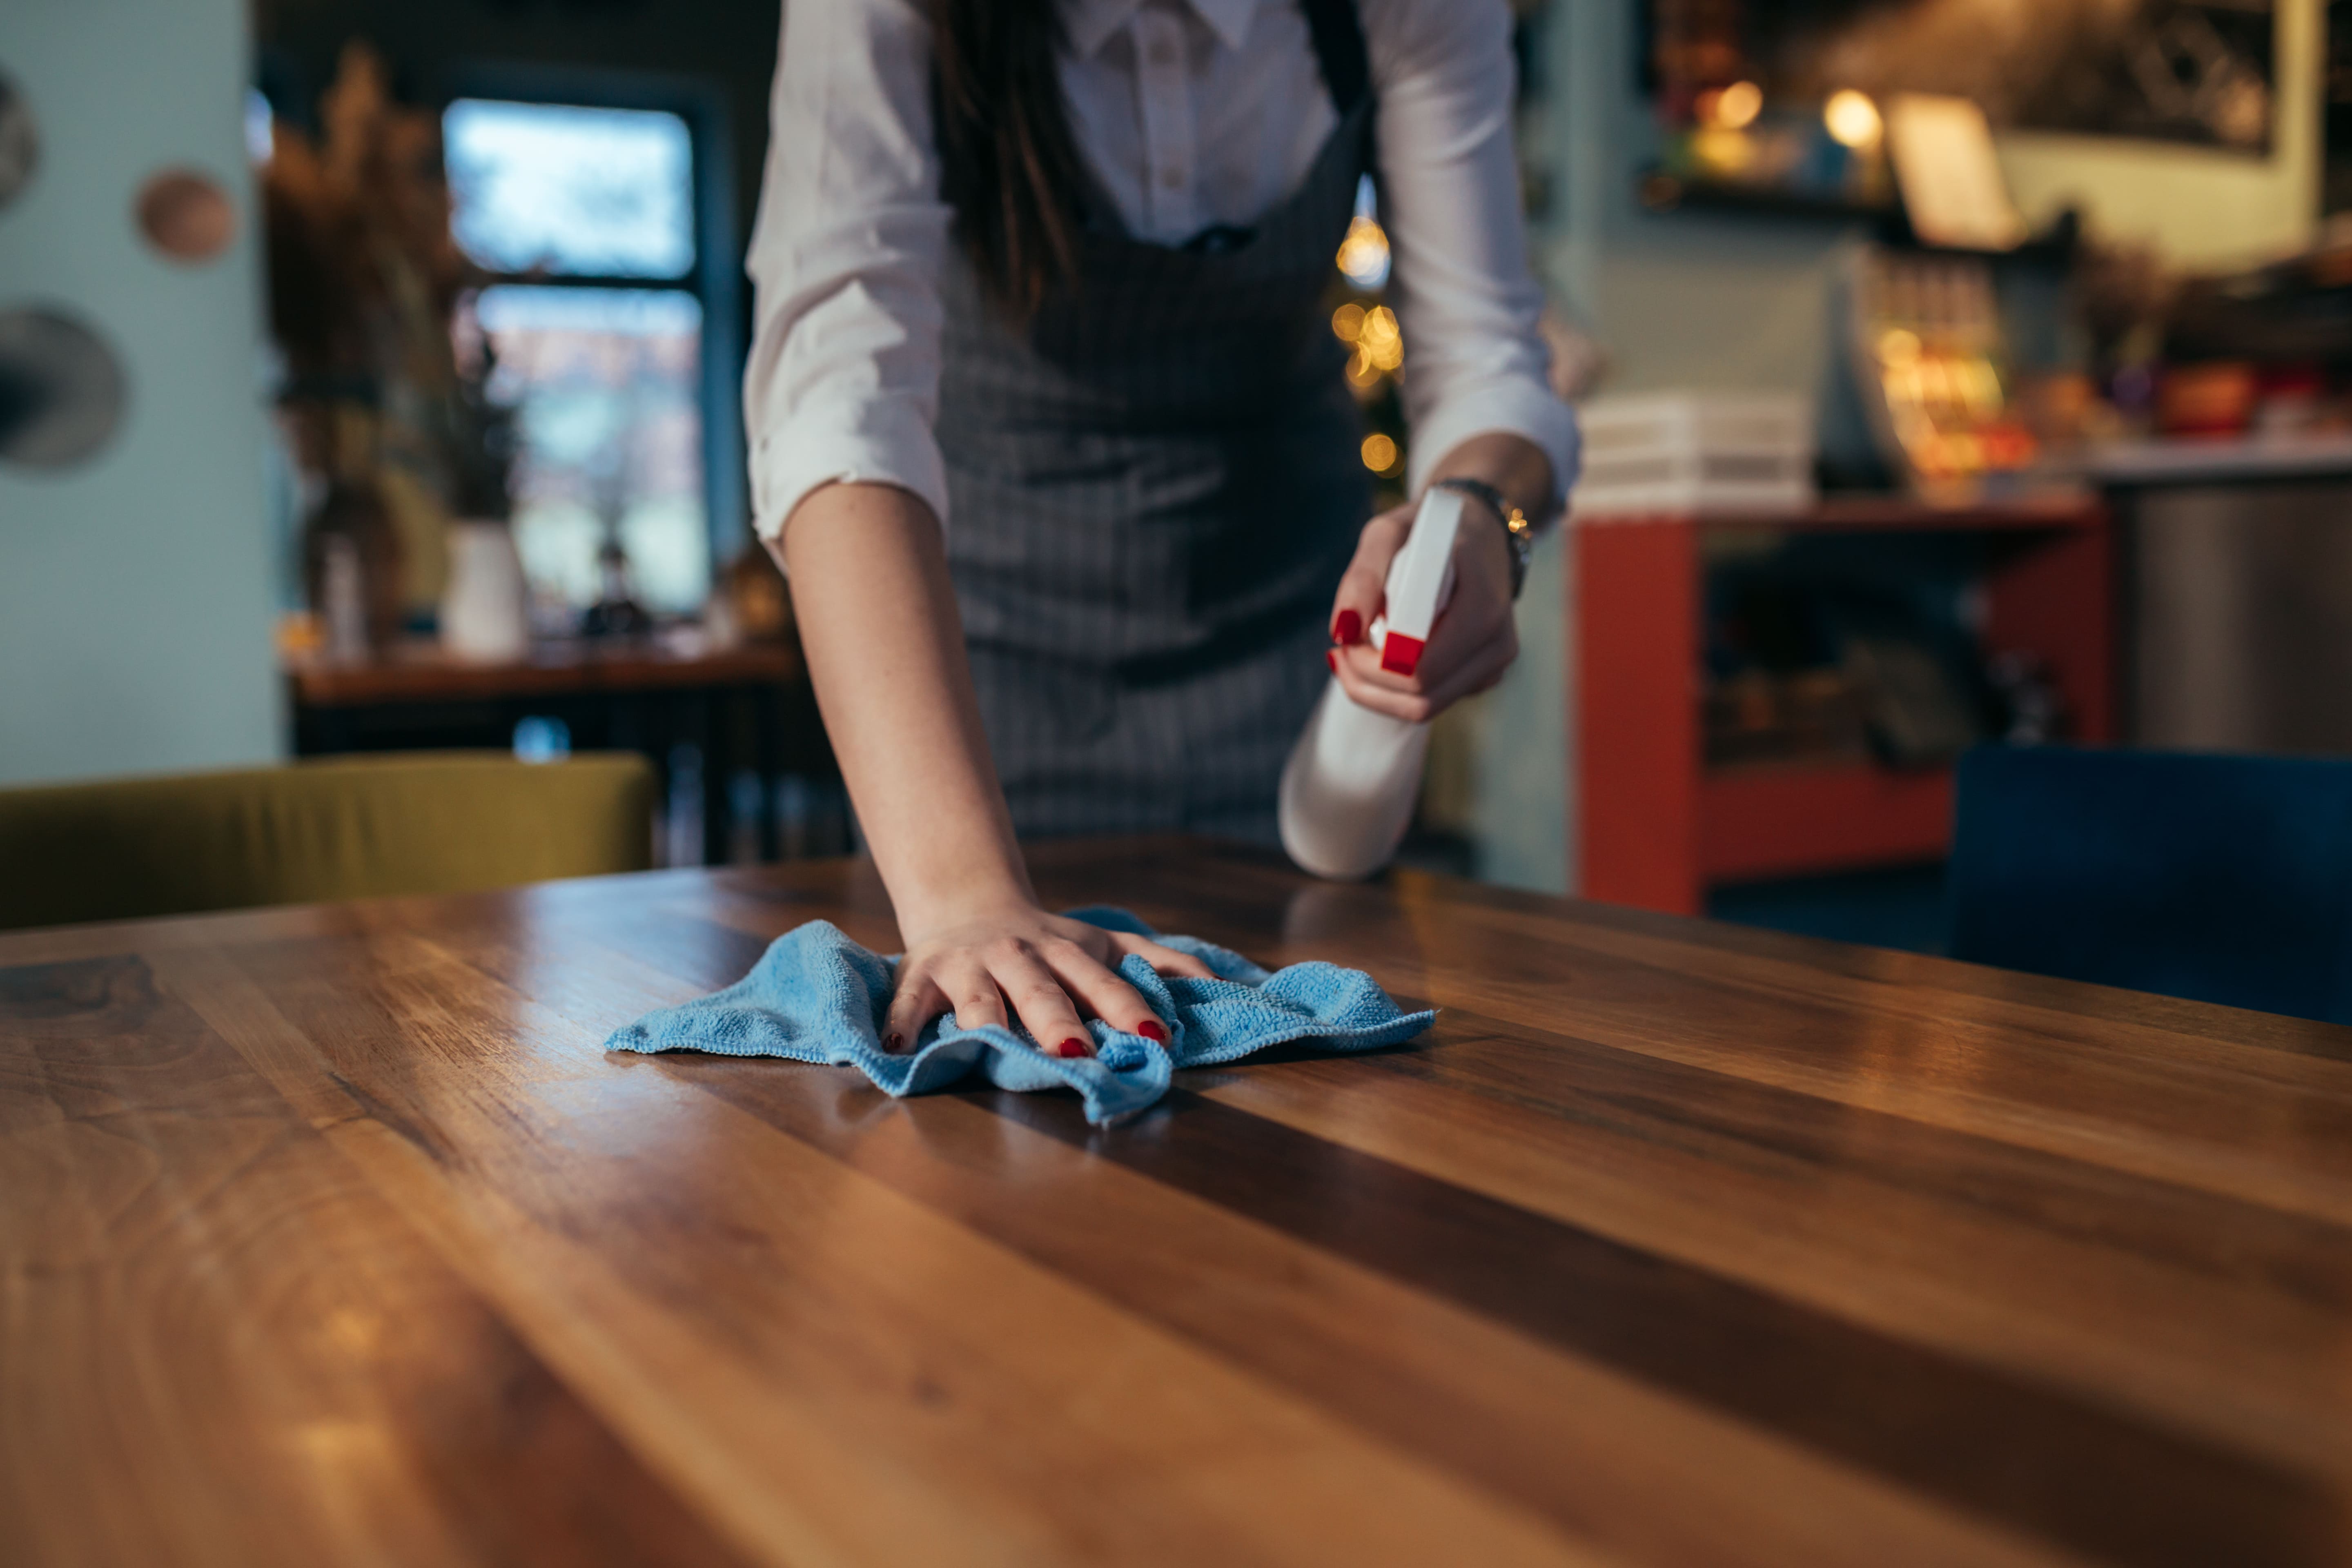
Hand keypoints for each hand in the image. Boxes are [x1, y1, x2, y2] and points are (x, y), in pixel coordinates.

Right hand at [884, 900, 1217, 1057]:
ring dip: (987, 1019)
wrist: (969, 904)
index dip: (1130, 1008)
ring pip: (979, 996)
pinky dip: (902, 1020)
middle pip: (1043, 990)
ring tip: (991, 1042)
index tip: (1156, 1038)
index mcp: (1067, 952)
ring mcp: (969, 966)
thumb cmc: (1047, 942)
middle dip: (1059, 1018)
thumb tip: (1222, 983)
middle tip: (1077, 1048)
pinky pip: (910, 1001)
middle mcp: (1019, 956)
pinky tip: (897, 1045)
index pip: (1103, 982)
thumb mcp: (1105, 945)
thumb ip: (1157, 963)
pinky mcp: (923, 975)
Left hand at [1325, 496, 1518, 722]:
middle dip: (1368, 683)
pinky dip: (1397, 689)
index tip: (1344, 640)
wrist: (1480, 532)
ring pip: (1424, 709)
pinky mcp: (1482, 676)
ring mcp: (1494, 665)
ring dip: (1378, 691)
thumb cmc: (1433, 530)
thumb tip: (1344, 631)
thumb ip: (1364, 576)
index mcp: (1484, 608)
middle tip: (1341, 651)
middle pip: (1421, 700)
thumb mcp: (1389, 531)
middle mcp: (1498, 644)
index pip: (1420, 669)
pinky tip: (1383, 656)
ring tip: (1354, 655)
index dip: (1372, 665)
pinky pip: (1433, 700)